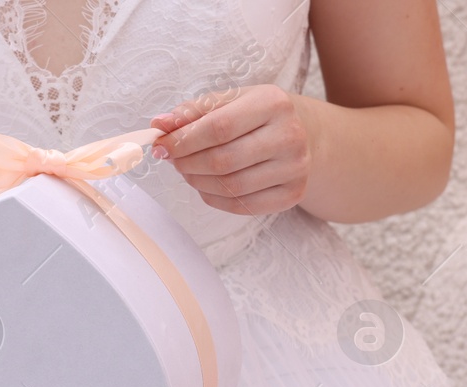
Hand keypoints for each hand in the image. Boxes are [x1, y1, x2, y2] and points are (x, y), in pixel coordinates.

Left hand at [150, 85, 313, 215]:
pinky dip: (215, 198)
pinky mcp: (293, 194)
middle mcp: (289, 136)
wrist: (307, 135)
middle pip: (223, 161)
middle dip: (187, 163)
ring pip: (230, 187)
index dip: (183, 141)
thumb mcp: (232, 101)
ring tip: (188, 170)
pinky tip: (207, 185)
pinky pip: (242, 206)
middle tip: (172, 160)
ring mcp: (294, 169)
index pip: (218, 128)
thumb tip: (159, 125)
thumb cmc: (261, 116)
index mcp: (273, 103)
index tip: (160, 145)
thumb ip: (194, 111)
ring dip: (198, 182)